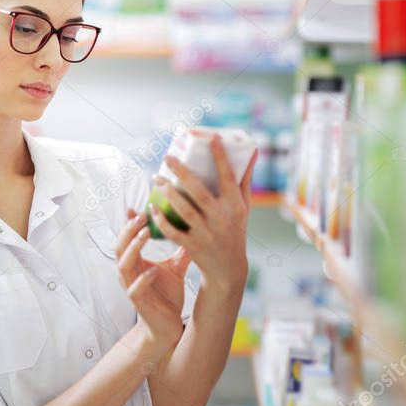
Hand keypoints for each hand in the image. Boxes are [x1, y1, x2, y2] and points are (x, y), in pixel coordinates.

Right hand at [115, 208, 189, 359]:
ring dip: (133, 248)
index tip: (139, 207)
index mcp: (136, 263)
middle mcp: (130, 273)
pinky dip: (143, 279)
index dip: (130, 223)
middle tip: (141, 215)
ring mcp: (132, 288)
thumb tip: (195, 227)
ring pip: (123, 265)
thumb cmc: (168, 296)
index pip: (127, 239)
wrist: (168, 326)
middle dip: (128, 230)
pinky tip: (153, 271)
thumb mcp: (176, 268)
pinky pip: (135, 289)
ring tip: (145, 234)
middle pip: (120, 247)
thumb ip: (181, 249)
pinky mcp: (139, 303)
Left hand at [149, 132, 254, 290]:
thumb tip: (251, 152)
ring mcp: (207, 233)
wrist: (228, 268)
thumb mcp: (244, 207)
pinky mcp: (194, 246)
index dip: (220, 157)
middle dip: (182, 173)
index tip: (211, 137)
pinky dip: (162, 220)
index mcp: (236, 206)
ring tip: (157, 178)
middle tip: (167, 157)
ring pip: (185, 211)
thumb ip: (244, 180)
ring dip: (169, 194)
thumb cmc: (235, 230)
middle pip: (200, 192)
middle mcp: (222, 219)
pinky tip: (153, 207)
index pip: (229, 177)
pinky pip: (174, 232)